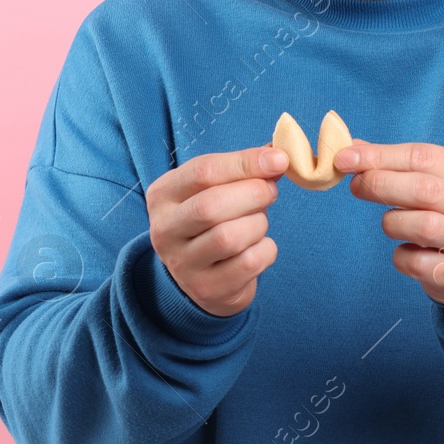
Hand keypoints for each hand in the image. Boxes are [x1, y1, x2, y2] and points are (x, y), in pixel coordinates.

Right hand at [144, 146, 288, 316]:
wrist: (203, 276)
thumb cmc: (215, 220)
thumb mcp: (218, 188)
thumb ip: (244, 170)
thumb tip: (279, 155)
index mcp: (163, 194)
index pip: (203, 171)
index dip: (246, 163)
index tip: (280, 159)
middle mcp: (164, 230)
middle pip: (212, 206)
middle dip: (254, 194)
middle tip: (271, 192)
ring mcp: (182, 264)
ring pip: (230, 237)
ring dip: (259, 224)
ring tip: (258, 222)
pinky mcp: (206, 288)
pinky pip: (248, 263)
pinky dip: (266, 250)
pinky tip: (259, 247)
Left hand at [333, 141, 443, 303]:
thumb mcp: (436, 181)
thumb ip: (398, 165)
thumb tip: (353, 150)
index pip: (423, 156)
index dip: (380, 156)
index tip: (345, 158)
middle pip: (423, 189)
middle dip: (380, 185)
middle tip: (357, 187)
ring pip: (420, 225)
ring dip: (393, 223)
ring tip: (394, 224)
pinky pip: (417, 262)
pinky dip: (401, 257)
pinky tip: (408, 250)